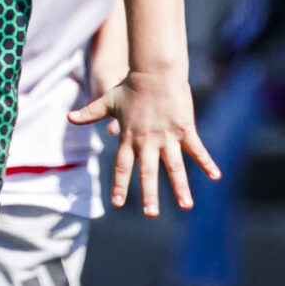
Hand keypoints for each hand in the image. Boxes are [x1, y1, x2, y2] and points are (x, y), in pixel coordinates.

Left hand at [71, 67, 220, 216]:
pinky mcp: (184, 128)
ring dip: (181, 187)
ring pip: (174, 166)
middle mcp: (148, 141)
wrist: (154, 71)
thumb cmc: (131, 86)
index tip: (117, 204)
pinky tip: (216, 177)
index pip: (122, 167)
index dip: (120, 185)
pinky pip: (197, 149)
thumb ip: (89, 113)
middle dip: (149, 194)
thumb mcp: (108, 101)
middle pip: (148, 172)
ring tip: (186, 206)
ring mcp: (168, 136)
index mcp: (130, 138)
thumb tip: (68, 117)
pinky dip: (207, 163)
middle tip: (151, 214)